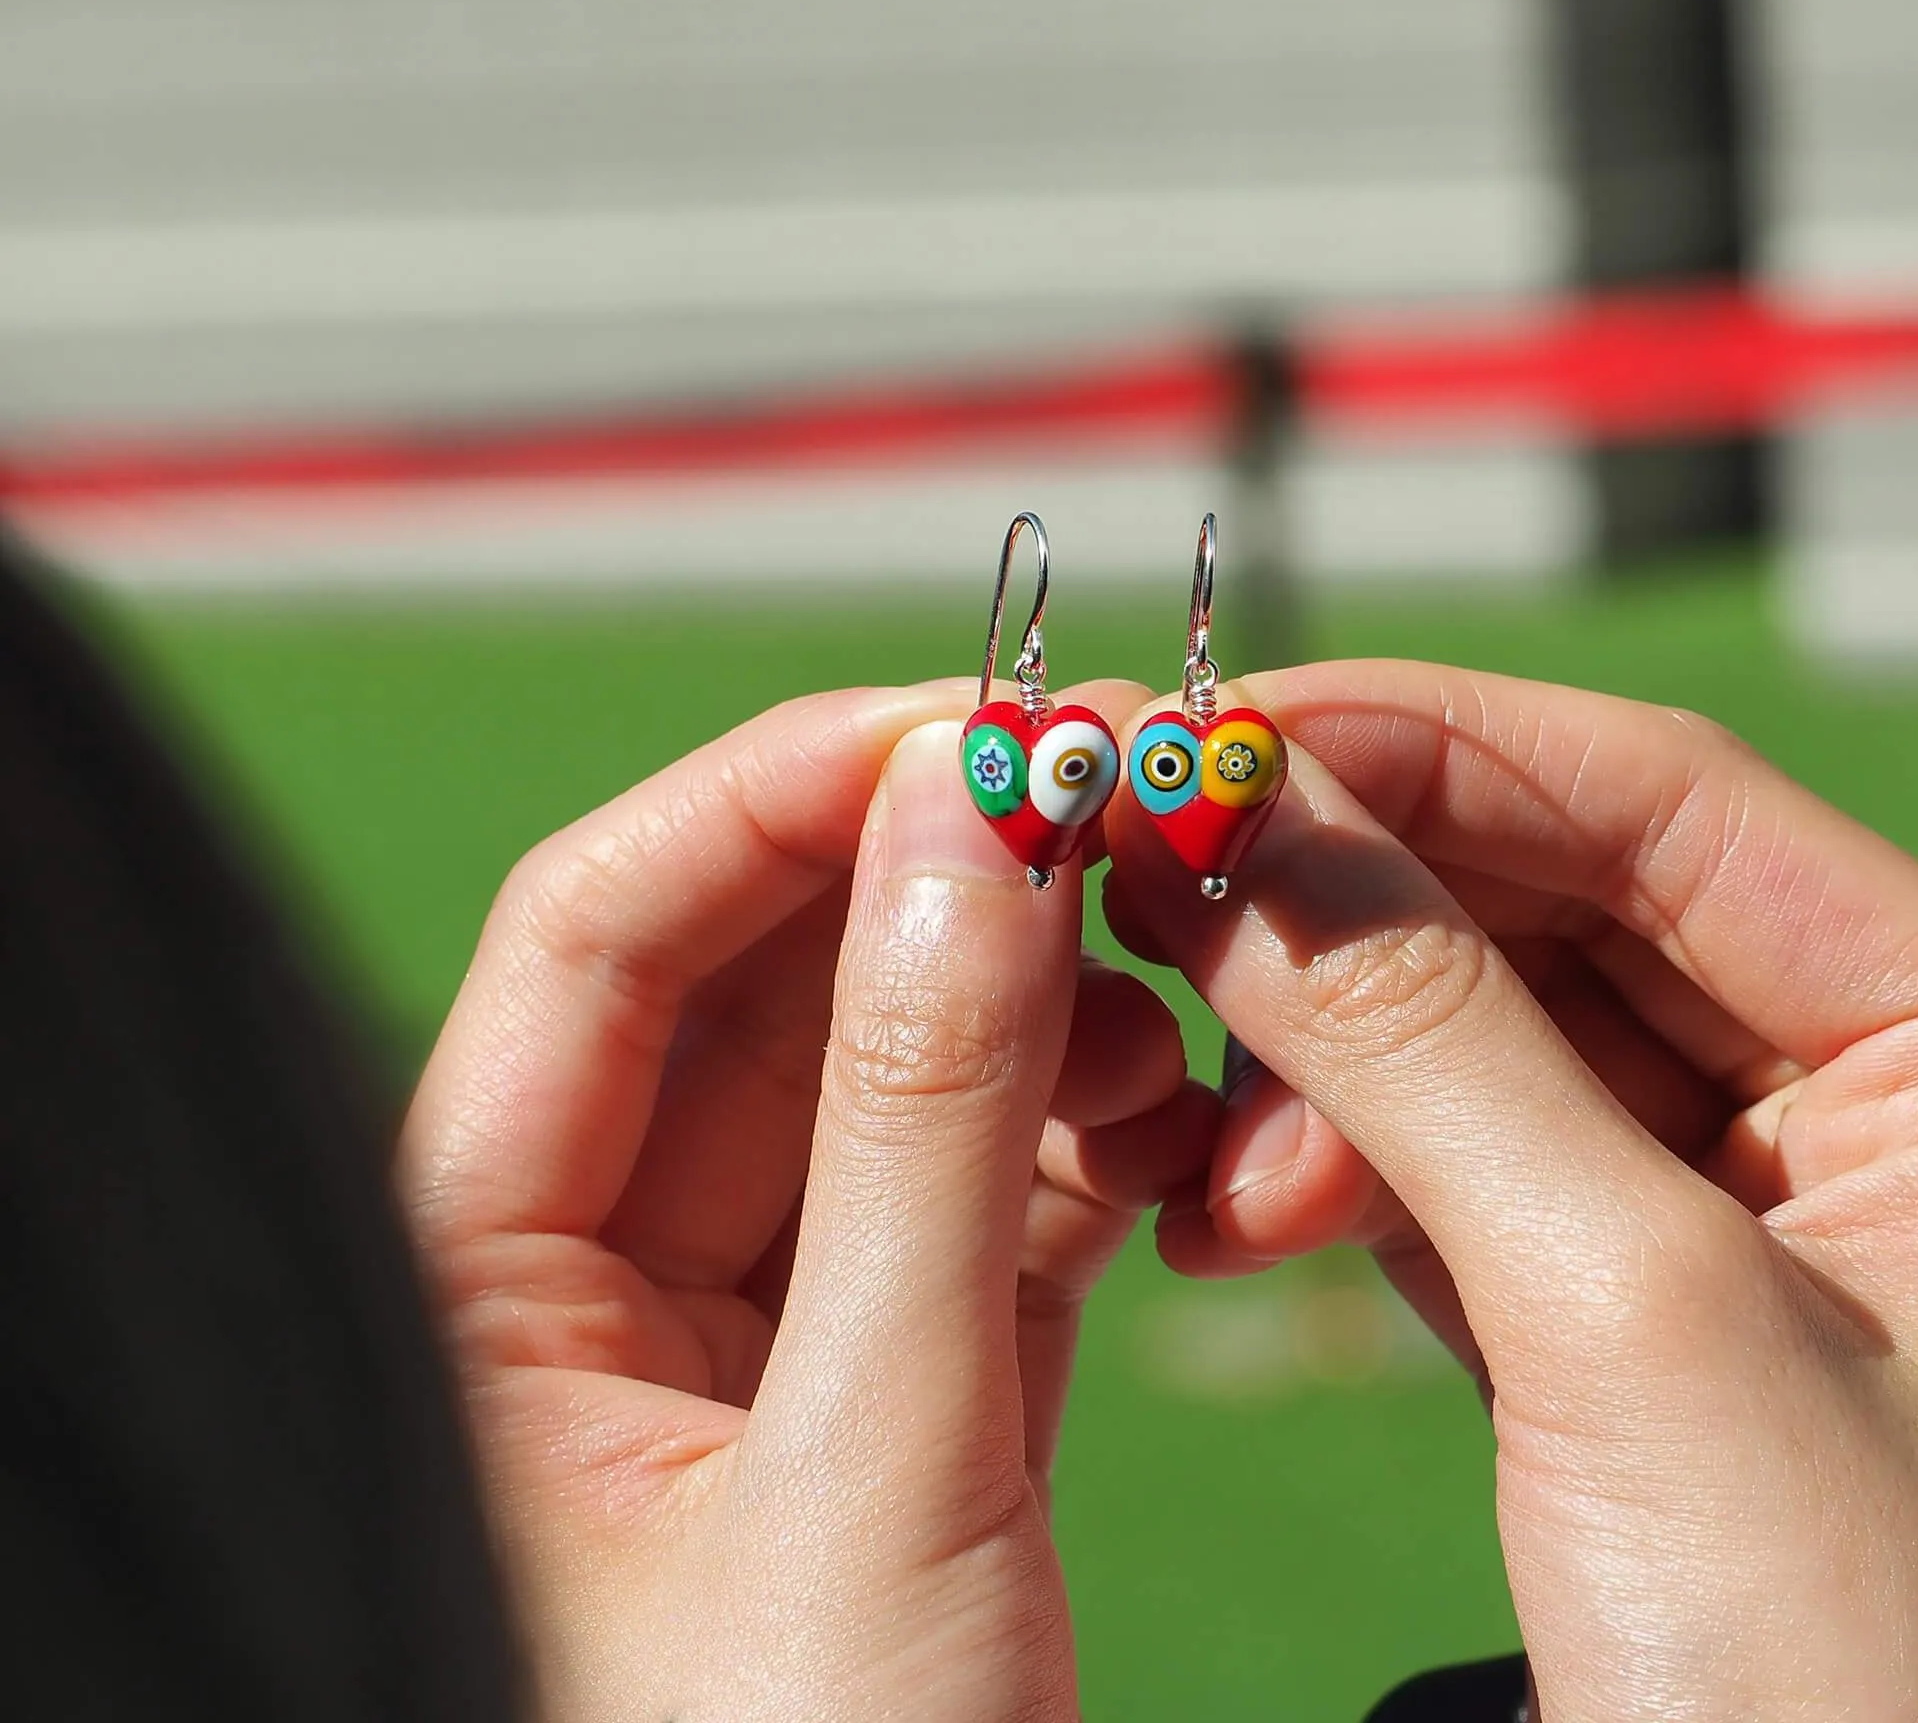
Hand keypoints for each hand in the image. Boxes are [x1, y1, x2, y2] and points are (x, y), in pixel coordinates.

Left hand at [403, 685, 1213, 1721]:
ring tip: (1166, 986)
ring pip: (877, 1071)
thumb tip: (976, 820)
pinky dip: (1075, 1129)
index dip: (781, 794)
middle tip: (1110, 797)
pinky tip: (1165, 1107)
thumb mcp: (870, 1470)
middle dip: (933, 875)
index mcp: (479, 1284)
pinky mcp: (884, 1381)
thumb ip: (927, 1124)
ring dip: (1028, 1000)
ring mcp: (749, 1327)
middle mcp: (595, 1283)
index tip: (972, 719)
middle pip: (754, 981)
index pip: (601, 933)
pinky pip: (965, 1183)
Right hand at [1104, 664, 1917, 1721]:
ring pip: (1478, 1032)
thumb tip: (1241, 821)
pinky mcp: (1615, 1319)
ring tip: (1207, 1155)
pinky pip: (1446, 1164)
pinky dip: (1322, 1168)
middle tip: (1150, 882)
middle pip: (1554, 898)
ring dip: (1313, 1060)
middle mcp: (1865, 1108)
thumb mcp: (1638, 1328)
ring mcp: (1730, 1215)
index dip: (1426, 740)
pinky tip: (1232, 1206)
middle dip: (1342, 902)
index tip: (1218, 730)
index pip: (1667, 799)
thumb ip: (1429, 1041)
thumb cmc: (1866, 1704)